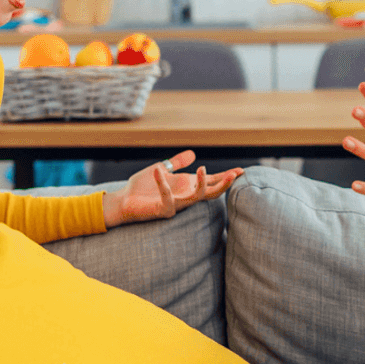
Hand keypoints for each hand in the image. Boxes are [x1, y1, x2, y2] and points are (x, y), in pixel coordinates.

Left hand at [103, 150, 242, 226]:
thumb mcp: (161, 170)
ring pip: (196, 197)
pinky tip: (158, 170)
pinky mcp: (163, 210)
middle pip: (211, 192)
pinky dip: (162, 184)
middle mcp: (184, 196)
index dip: (226, 177)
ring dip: (202, 184)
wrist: (123, 200)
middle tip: (235, 174)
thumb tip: (193, 153)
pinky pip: (167, 197)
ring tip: (202, 169)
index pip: (211, 182)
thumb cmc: (141, 187)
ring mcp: (176, 205)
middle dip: (224, 184)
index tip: (241, 171)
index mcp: (186, 186)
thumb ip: (176, 163)